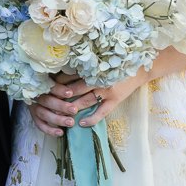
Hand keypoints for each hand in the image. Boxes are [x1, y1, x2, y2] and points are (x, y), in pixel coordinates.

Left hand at [28, 71, 144, 136]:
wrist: (140, 67)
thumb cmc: (117, 63)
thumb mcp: (100, 61)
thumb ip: (84, 65)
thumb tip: (63, 70)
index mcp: (92, 67)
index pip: (70, 75)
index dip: (57, 82)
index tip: (46, 86)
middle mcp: (98, 78)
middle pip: (74, 88)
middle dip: (61, 96)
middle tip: (48, 103)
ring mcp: (106, 90)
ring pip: (85, 100)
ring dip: (72, 108)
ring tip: (60, 115)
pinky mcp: (115, 100)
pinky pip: (101, 112)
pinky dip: (91, 118)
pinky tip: (81, 124)